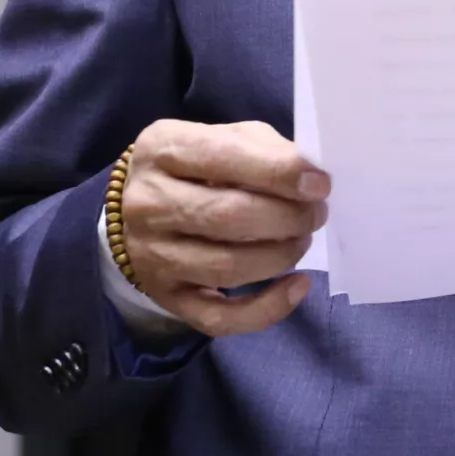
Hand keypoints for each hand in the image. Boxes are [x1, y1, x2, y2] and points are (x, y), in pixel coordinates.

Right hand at [118, 119, 328, 337]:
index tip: (319, 184)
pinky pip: (220, 317)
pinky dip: (267, 308)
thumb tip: (309, 178)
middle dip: (286, 217)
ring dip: (281, 256)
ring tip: (301, 240)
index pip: (222, 157)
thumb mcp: (222, 138)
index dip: (278, 172)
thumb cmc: (195, 166)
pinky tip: (297, 286)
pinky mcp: (166, 297)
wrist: (135, 209)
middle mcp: (148, 203)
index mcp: (162, 150)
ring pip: (228, 267)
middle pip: (228, 217)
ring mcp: (153, 256)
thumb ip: (263, 149)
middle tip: (315, 214)